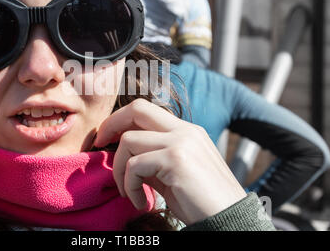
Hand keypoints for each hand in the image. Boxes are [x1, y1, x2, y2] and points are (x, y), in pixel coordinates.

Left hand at [93, 99, 246, 225]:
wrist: (230, 220)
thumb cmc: (202, 202)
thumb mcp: (173, 175)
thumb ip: (151, 161)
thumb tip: (123, 157)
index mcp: (186, 131)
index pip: (146, 111)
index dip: (121, 120)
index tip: (106, 139)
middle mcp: (184, 131)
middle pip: (137, 108)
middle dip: (110, 125)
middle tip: (99, 144)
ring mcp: (181, 142)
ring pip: (129, 140)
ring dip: (119, 169)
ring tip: (128, 191)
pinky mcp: (176, 160)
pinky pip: (134, 166)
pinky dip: (129, 186)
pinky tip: (140, 201)